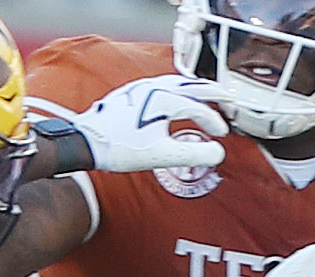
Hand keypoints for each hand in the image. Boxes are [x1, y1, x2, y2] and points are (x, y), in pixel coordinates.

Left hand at [59, 77, 227, 172]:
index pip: (199, 109)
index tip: (220, 135)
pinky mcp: (131, 92)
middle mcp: (153, 88)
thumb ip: (196, 153)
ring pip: (176, 81)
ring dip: (194, 88)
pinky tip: (176, 97)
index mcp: (164, 100)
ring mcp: (140, 88)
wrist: (88, 142)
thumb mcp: (165, 156)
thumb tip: (217, 152)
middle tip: (227, 97)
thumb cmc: (121, 148)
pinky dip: (178, 88)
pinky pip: (162, 84)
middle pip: (191, 85)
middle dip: (212, 92)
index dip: (214, 122)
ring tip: (205, 95)